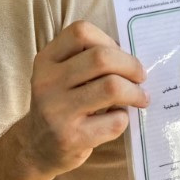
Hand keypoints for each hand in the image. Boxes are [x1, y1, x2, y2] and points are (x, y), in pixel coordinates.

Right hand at [24, 21, 148, 175]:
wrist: (37, 148)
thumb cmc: (62, 105)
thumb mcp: (62, 76)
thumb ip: (88, 61)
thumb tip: (132, 58)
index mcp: (46, 60)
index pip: (81, 32)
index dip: (108, 40)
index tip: (120, 55)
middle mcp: (47, 82)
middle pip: (101, 58)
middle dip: (131, 65)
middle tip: (141, 77)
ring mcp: (57, 111)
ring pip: (112, 87)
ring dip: (135, 92)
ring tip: (140, 97)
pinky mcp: (71, 138)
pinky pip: (114, 121)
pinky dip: (124, 118)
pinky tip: (117, 119)